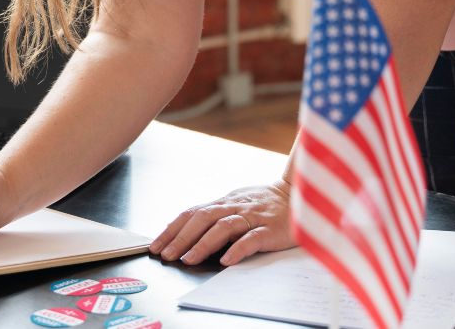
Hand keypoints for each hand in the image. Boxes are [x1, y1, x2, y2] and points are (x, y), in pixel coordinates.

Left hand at [149, 180, 295, 265]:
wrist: (298, 193)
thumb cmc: (263, 202)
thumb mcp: (236, 203)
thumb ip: (216, 214)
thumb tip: (186, 229)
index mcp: (224, 201)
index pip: (192, 212)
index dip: (172, 228)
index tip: (156, 245)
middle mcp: (235, 206)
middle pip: (203, 218)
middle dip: (181, 237)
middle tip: (166, 254)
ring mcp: (253, 216)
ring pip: (224, 226)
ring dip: (203, 243)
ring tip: (188, 259)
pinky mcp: (271, 229)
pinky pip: (252, 238)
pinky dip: (237, 248)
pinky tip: (226, 260)